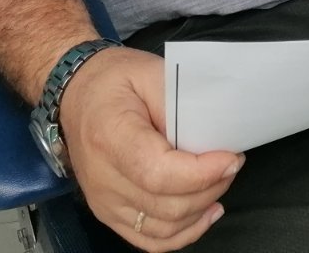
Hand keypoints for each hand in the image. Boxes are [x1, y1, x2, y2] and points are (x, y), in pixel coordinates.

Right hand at [58, 46, 241, 250]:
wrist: (77, 95)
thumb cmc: (114, 81)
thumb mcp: (151, 73)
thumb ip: (180, 104)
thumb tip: (211, 137)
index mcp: (110, 137)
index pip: (158, 173)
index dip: (200, 173)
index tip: (230, 158)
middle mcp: (103, 178)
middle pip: (166, 206)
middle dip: (210, 188)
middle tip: (231, 163)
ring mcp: (104, 202)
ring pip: (163, 228)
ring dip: (201, 209)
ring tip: (221, 182)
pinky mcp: (108, 214)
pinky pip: (149, 240)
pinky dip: (183, 233)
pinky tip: (205, 212)